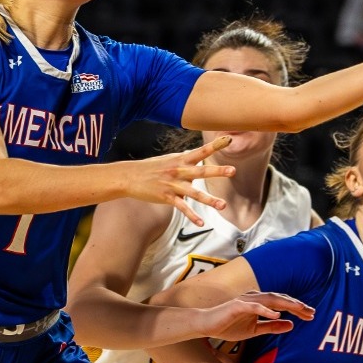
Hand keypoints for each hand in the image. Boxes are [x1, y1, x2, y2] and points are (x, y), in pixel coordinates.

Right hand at [121, 137, 237, 225]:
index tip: (229, 139)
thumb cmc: (151, 168)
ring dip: (209, 200)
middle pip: (201, 171)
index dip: (215, 145)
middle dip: (217, 171)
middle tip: (233, 170)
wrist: (130, 176)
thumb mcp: (168, 159)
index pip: (201, 151)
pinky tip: (201, 223)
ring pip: (194, 193)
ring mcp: (173, 185)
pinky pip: (182, 208)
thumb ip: (184, 160)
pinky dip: (192, 216)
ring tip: (223, 205)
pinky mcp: (167, 197)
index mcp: (181, 160)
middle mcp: (178, 171)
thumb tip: (196, 160)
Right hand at [189, 291, 314, 341]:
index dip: (297, 308)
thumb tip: (291, 325)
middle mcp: (255, 298)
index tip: (311, 315)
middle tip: (312, 312)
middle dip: (297, 305)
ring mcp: (246, 300)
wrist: (207, 325)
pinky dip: (266, 310)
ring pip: (270, 299)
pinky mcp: (236, 305)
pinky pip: (254, 306)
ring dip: (286, 304)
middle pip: (280, 299)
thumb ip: (271, 327)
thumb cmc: (228, 325)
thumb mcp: (254, 330)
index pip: (282, 303)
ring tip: (299, 310)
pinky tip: (277, 315)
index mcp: (260, 303)